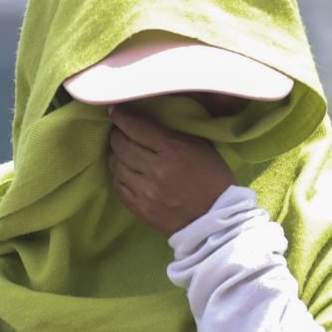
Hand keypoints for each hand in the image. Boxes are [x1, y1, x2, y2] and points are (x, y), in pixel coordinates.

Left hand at [107, 106, 234, 235]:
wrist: (216, 220)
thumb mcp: (200, 146)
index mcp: (173, 150)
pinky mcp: (140, 209)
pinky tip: (127, 173)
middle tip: (120, 132)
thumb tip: (146, 119)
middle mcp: (155, 170)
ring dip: (117, 156)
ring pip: (116, 165)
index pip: (136, 126)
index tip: (115, 110)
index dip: (121, 115)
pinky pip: (118, 186)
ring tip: (123, 153)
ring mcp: (145, 192)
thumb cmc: (212, 178)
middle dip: (117, 135)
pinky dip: (120, 176)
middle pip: (121, 144)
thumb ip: (172, 132)